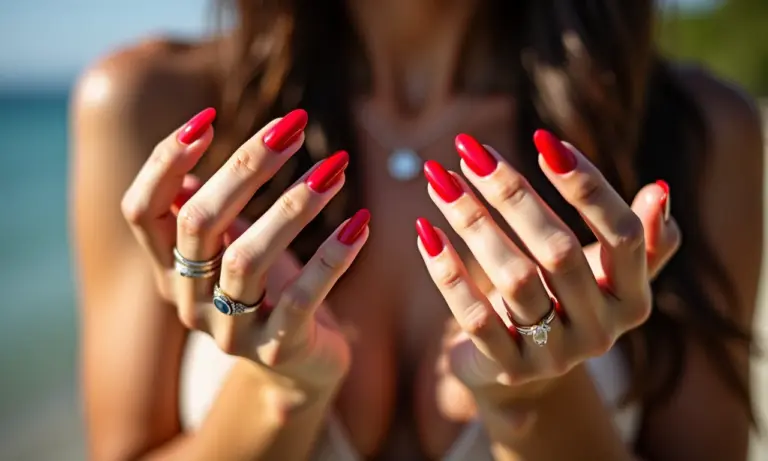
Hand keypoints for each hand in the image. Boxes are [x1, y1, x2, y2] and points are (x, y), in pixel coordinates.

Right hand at [121, 108, 368, 389]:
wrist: (300, 362)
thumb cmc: (267, 288)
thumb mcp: (233, 242)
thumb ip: (208, 203)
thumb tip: (190, 143)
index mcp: (169, 267)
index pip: (141, 210)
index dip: (164, 163)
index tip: (206, 118)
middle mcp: (188, 300)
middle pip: (198, 223)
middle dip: (244, 169)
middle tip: (291, 128)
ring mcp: (229, 331)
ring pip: (246, 260)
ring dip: (293, 207)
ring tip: (335, 169)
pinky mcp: (276, 349)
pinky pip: (301, 300)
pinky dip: (332, 258)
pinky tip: (360, 223)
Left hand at [417, 131, 679, 402]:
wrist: (522, 369)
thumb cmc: (563, 301)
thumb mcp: (603, 272)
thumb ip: (638, 238)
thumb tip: (661, 190)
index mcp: (632, 299)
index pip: (623, 235)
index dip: (587, 186)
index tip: (546, 141)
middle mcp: (601, 331)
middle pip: (559, 251)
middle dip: (513, 194)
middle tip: (473, 151)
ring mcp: (554, 355)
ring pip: (514, 279)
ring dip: (473, 222)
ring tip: (440, 180)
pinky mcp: (507, 369)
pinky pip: (474, 318)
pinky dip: (448, 273)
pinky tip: (426, 232)